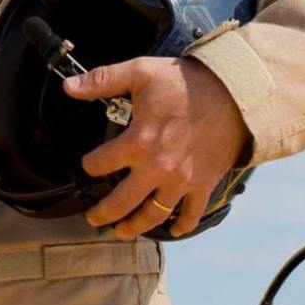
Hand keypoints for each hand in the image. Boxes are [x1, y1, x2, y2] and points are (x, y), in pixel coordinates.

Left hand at [64, 57, 248, 239]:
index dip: (89, 165)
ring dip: (136, 227)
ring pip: (153, 215)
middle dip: (103, 213)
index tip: (89, 164)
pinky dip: (182, 226)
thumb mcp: (140, 72)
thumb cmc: (187, 82)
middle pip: (121, 202)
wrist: (235, 93)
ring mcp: (181, 180)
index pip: (100, 164)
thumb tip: (69, 87)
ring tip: (123, 232)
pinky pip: (192, 214)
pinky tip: (173, 230)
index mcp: (138, 142)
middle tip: (93, 219)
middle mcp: (157, 167)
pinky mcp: (204, 184)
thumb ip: (102, 80)